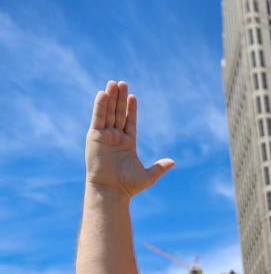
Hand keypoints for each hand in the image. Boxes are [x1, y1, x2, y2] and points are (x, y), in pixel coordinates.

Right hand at [85, 80, 173, 198]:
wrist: (111, 191)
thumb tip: (173, 162)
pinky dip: (100, 106)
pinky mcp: (94, 137)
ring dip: (110, 98)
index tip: (133, 96)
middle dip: (120, 99)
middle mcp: (115, 138)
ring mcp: (104, 137)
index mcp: (128, 144)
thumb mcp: (148, 175)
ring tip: (113, 83)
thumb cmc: (128, 186)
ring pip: (108, 113)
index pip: (129, 122)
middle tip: (122, 83)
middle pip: (118, 114)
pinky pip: (97, 118)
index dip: (131, 109)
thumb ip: (159, 167)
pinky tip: (102, 94)